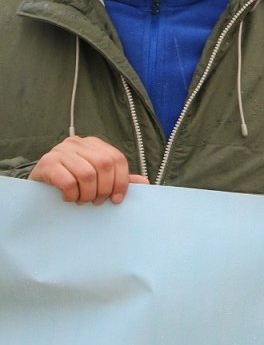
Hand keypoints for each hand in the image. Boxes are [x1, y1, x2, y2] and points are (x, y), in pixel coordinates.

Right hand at [29, 136, 146, 204]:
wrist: (38, 182)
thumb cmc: (71, 179)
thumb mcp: (97, 177)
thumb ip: (118, 178)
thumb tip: (144, 182)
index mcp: (94, 144)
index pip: (117, 159)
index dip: (121, 181)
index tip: (116, 199)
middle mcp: (78, 143)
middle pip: (104, 165)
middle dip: (104, 189)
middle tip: (97, 202)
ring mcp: (61, 151)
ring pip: (87, 174)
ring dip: (88, 194)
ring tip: (83, 201)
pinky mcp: (47, 163)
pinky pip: (67, 181)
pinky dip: (72, 194)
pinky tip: (69, 198)